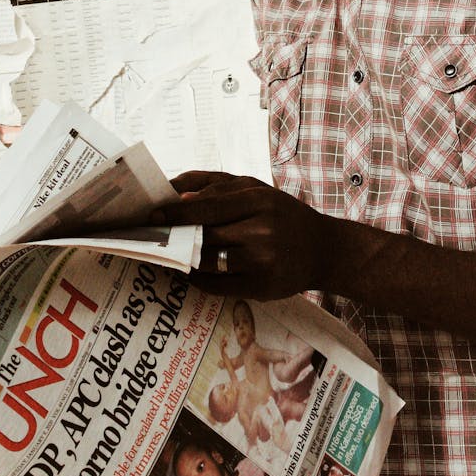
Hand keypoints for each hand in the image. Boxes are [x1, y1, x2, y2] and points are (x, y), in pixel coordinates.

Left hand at [153, 171, 332, 299]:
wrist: (324, 249)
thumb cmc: (281, 214)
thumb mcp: (256, 189)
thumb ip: (217, 186)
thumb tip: (177, 194)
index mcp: (258, 200)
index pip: (206, 207)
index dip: (176, 212)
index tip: (152, 214)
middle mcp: (261, 231)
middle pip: (204, 235)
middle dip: (177, 236)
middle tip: (155, 235)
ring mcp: (262, 262)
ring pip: (207, 263)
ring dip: (186, 259)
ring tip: (173, 253)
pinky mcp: (262, 288)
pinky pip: (217, 286)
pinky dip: (199, 279)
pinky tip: (193, 271)